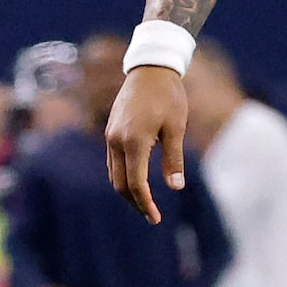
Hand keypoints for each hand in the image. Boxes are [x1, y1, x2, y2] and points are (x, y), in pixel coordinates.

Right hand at [104, 65, 187, 222]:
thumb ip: (173, 159)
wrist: (150, 68)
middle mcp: (116, 141)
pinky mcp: (110, 131)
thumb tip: (175, 187)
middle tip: (152, 215)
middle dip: (135, 202)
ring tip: (145, 202)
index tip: (156, 218)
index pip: (136, 184)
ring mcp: (110, 136)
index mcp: (134, 141)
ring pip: (114, 174)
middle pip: (120, 184)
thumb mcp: (176, 128)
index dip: (145, 204)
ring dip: (127, 191)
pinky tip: (136, 180)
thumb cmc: (168, 96)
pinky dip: (123, 176)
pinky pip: (113, 161)